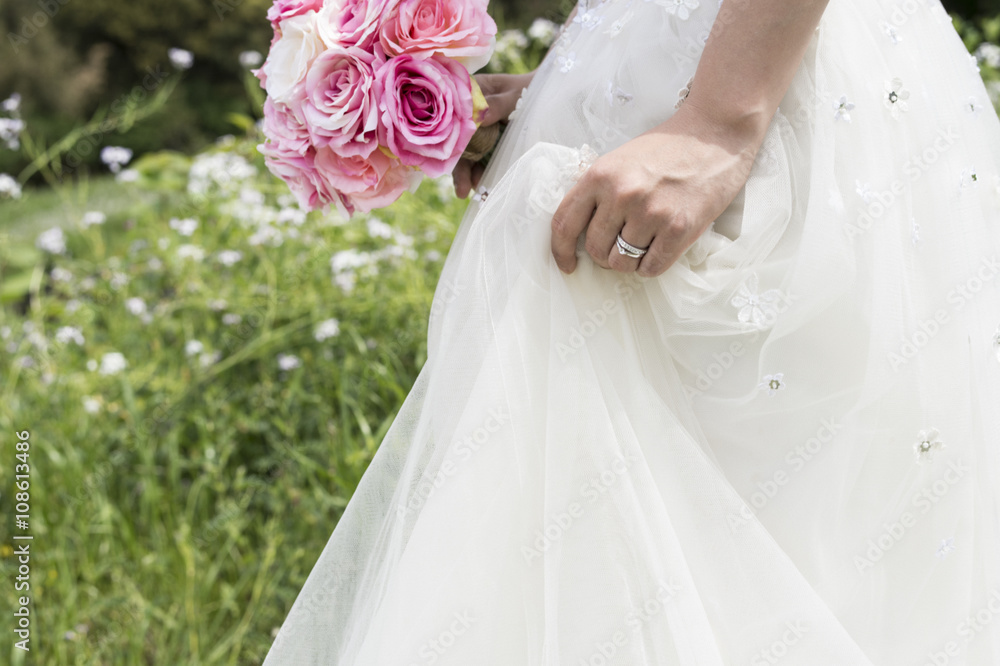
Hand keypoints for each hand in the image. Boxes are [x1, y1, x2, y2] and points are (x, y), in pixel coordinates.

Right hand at [452, 71, 535, 198]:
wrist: (548, 96)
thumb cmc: (529, 89)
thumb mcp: (515, 94)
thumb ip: (498, 104)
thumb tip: (481, 117)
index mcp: (470, 95)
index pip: (452, 117)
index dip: (448, 136)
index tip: (448, 156)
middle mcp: (468, 116)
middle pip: (456, 141)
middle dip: (459, 166)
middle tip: (462, 190)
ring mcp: (477, 132)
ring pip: (467, 155)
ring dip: (468, 174)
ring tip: (470, 191)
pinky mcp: (487, 144)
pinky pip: (480, 160)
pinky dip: (480, 172)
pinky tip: (481, 185)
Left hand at [550, 101, 767, 276]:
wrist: (715, 133)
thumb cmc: (667, 149)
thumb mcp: (620, 161)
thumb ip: (598, 193)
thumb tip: (580, 234)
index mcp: (600, 175)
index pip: (564, 224)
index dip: (560, 251)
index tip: (567, 264)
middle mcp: (622, 194)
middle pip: (595, 249)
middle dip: (604, 254)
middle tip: (621, 244)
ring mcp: (651, 212)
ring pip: (621, 263)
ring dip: (630, 261)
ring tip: (644, 242)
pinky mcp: (679, 228)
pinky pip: (650, 269)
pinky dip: (651, 265)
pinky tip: (660, 248)